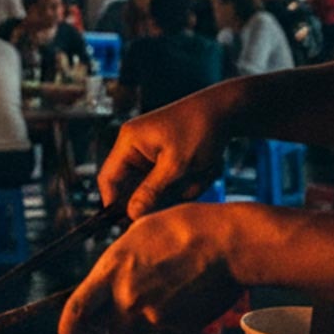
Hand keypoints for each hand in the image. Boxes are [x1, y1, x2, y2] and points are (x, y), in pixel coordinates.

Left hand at [59, 204, 243, 333]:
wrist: (228, 242)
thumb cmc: (184, 229)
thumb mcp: (137, 234)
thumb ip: (118, 263)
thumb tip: (111, 279)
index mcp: (112, 272)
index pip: (78, 310)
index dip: (69, 329)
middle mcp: (130, 299)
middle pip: (114, 332)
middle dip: (121, 325)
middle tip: (138, 305)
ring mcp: (158, 317)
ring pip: (145, 330)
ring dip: (151, 320)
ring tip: (170, 288)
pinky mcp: (184, 327)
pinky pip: (174, 329)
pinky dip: (178, 318)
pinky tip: (190, 292)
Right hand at [97, 88, 230, 218]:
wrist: (224, 109)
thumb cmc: (199, 130)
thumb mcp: (176, 164)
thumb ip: (152, 191)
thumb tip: (131, 215)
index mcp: (128, 142)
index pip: (108, 179)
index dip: (114, 204)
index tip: (130, 224)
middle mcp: (133, 146)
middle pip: (133, 186)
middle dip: (159, 195)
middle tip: (183, 194)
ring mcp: (149, 151)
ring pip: (155, 186)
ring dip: (178, 188)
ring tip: (201, 175)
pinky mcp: (164, 156)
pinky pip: (168, 180)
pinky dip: (185, 182)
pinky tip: (202, 171)